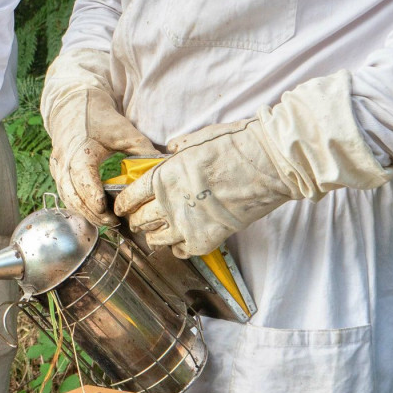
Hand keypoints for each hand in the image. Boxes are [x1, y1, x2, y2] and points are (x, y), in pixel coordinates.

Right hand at [42, 50, 155, 225]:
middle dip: (92, 213)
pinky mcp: (56, 170)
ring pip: (67, 198)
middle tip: (114, 222)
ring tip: (106, 219)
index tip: (109, 212)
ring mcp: (57, 167)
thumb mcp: (124, 131)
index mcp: (80, 151)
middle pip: (73, 196)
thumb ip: (143, 150)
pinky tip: (93, 210)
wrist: (72, 103)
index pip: (83, 181)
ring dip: (84, 211)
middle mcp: (64, 161)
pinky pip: (64, 193)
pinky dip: (77, 204)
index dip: (94, 200)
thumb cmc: (98, 117)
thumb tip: (164, 168)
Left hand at [114, 119, 292, 257]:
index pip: (129, 197)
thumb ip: (177, 150)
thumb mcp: (196, 140)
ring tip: (159, 232)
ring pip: (156, 240)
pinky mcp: (207, 240)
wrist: (270, 163)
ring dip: (155, 236)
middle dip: (138, 220)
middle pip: (140, 220)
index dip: (123, 204)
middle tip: (141, 219)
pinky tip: (181, 242)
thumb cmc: (235, 145)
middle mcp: (169, 202)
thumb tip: (170, 152)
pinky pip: (181, 252)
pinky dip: (179, 249)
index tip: (123, 207)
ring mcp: (187, 225)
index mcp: (162, 176)